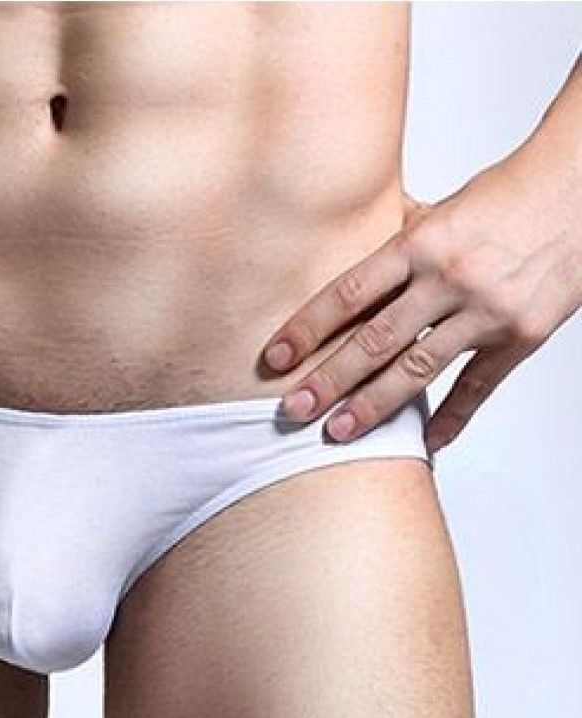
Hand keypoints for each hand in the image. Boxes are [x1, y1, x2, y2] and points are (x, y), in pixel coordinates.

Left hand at [260, 153, 581, 453]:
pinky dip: (452, 418)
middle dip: (328, 380)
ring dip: (373, 406)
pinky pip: (478, 386)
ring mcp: (486, 310)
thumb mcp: (440, 208)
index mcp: (421, 242)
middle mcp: (449, 278)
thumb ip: (394, 240)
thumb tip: (345, 248)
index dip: (306, 329)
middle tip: (293, 411)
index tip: (274, 359)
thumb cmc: (506, 195)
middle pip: (375, 339)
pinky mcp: (521, 335)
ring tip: (337, 431)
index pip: (348, 293)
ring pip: (418, 369)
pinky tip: (424, 442)